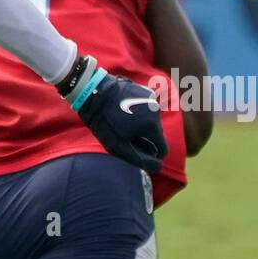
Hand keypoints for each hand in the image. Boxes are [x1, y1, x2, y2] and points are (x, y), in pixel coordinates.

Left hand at [63, 59, 167, 173]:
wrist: (95, 92)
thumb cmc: (103, 121)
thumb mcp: (118, 146)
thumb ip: (139, 159)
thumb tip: (158, 167)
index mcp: (152, 126)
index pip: (163, 149)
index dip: (153, 156)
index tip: (140, 154)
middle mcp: (156, 112)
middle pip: (157, 134)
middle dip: (146, 139)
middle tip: (124, 136)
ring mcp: (152, 99)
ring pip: (151, 120)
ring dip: (142, 125)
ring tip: (122, 122)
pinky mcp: (146, 91)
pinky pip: (146, 108)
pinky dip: (139, 112)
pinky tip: (123, 110)